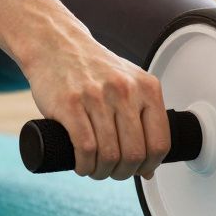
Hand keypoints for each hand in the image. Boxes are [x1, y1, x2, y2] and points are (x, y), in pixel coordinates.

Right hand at [23, 35, 168, 180]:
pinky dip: (85, 165)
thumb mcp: (128, 85)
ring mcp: (97, 96)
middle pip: (134, 153)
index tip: (139, 170)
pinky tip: (82, 165)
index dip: (149, 165)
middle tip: (113, 171)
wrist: (55, 44)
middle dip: (123, 172)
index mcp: (147, 87)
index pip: (160, 142)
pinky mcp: (70, 104)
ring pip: (109, 154)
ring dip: (101, 172)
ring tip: (95, 169)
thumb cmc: (91, 69)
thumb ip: (142, 120)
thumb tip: (149, 168)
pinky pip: (85, 148)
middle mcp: (125, 90)